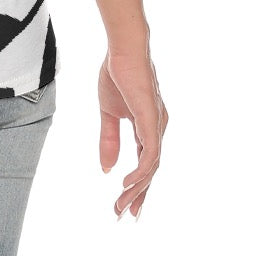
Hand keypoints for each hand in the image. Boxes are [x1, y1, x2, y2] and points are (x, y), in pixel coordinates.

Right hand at [98, 46, 168, 218]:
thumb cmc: (117, 73)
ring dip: (137, 188)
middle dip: (138, 195)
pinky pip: (150, 154)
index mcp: (148, 126)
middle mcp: (157, 128)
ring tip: (121, 204)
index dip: (137, 186)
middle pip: (150, 170)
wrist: (122, 49)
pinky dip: (141, 171)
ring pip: (151, 166)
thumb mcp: (108, 112)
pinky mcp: (151, 120)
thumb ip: (108, 139)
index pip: (146, 163)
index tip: (125, 205)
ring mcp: (156, 125)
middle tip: (123, 215)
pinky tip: (128, 183)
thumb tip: (106, 168)